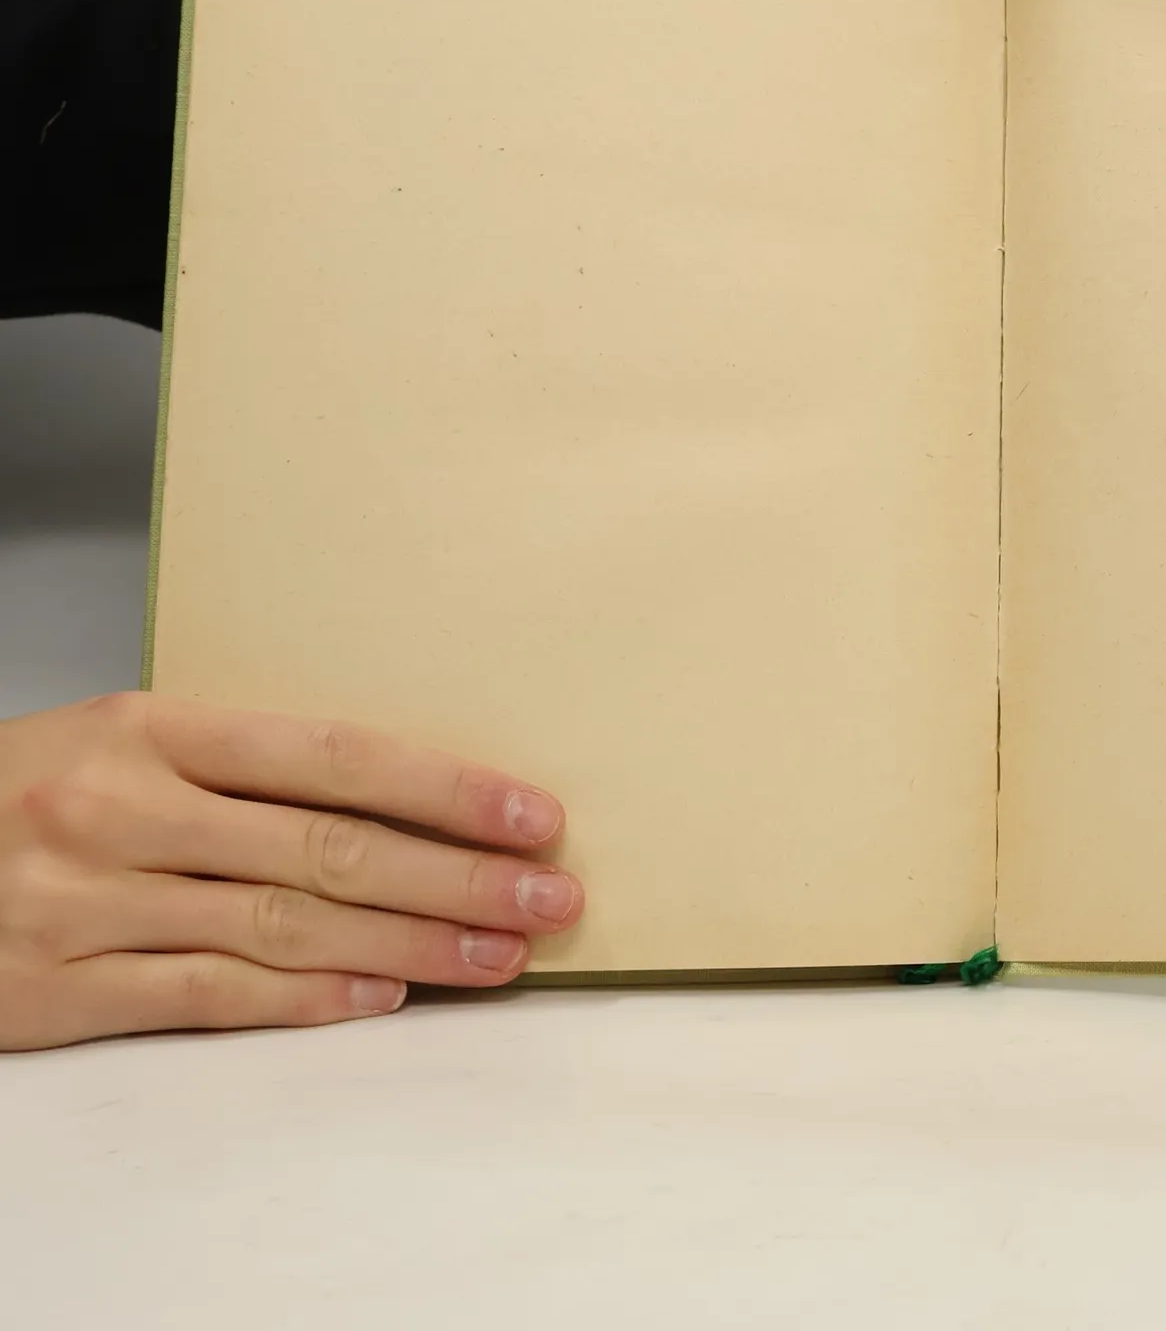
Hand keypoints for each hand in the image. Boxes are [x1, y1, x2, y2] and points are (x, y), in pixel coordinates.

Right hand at [0, 693, 582, 1050]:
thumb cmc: (29, 790)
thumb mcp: (125, 742)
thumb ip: (246, 768)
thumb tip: (406, 799)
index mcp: (152, 729)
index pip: (333, 754)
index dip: (443, 788)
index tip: (531, 813)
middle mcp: (124, 812)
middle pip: (328, 849)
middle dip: (455, 878)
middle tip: (548, 896)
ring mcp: (89, 906)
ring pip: (285, 928)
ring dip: (409, 948)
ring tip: (499, 957)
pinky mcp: (57, 993)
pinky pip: (209, 998)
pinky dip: (307, 1001)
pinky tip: (385, 998)